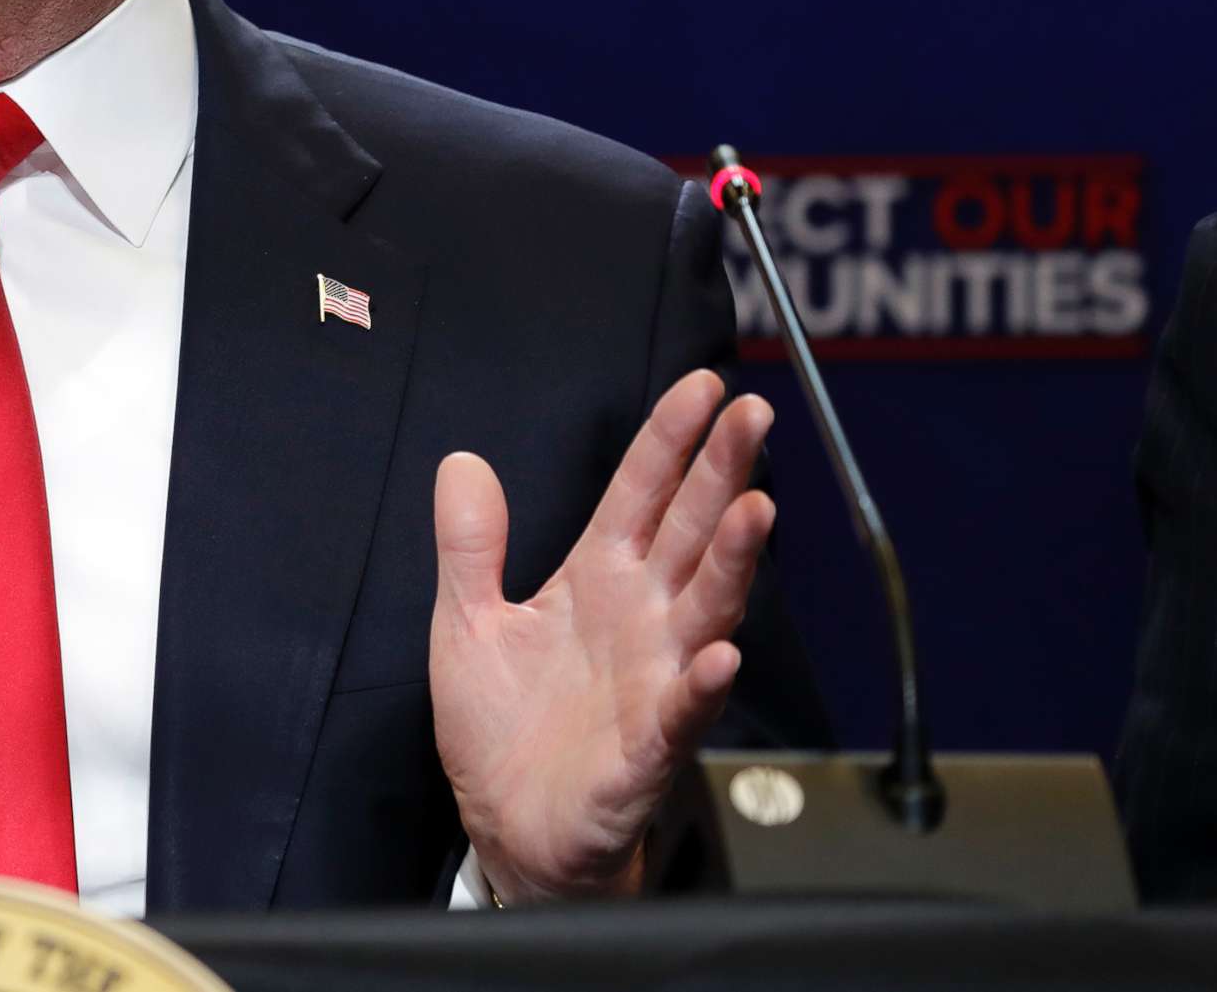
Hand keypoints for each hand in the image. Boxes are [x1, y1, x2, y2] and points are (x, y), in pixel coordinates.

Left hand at [428, 368, 772, 902]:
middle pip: (689, 533)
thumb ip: (470, 544)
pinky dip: (700, 685)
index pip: (639, 495)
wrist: (508, 830)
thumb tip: (461, 461)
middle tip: (753, 414)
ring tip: (755, 509)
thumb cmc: (502, 728)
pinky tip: (718, 656)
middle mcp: (639, 621)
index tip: (703, 386)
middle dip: (722, 473)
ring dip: (731, 562)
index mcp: (595, 582)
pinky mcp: (647, 749)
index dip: (669, 440)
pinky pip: (681, 713)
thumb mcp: (465, 621)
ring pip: (704, 610)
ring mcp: (652, 681)